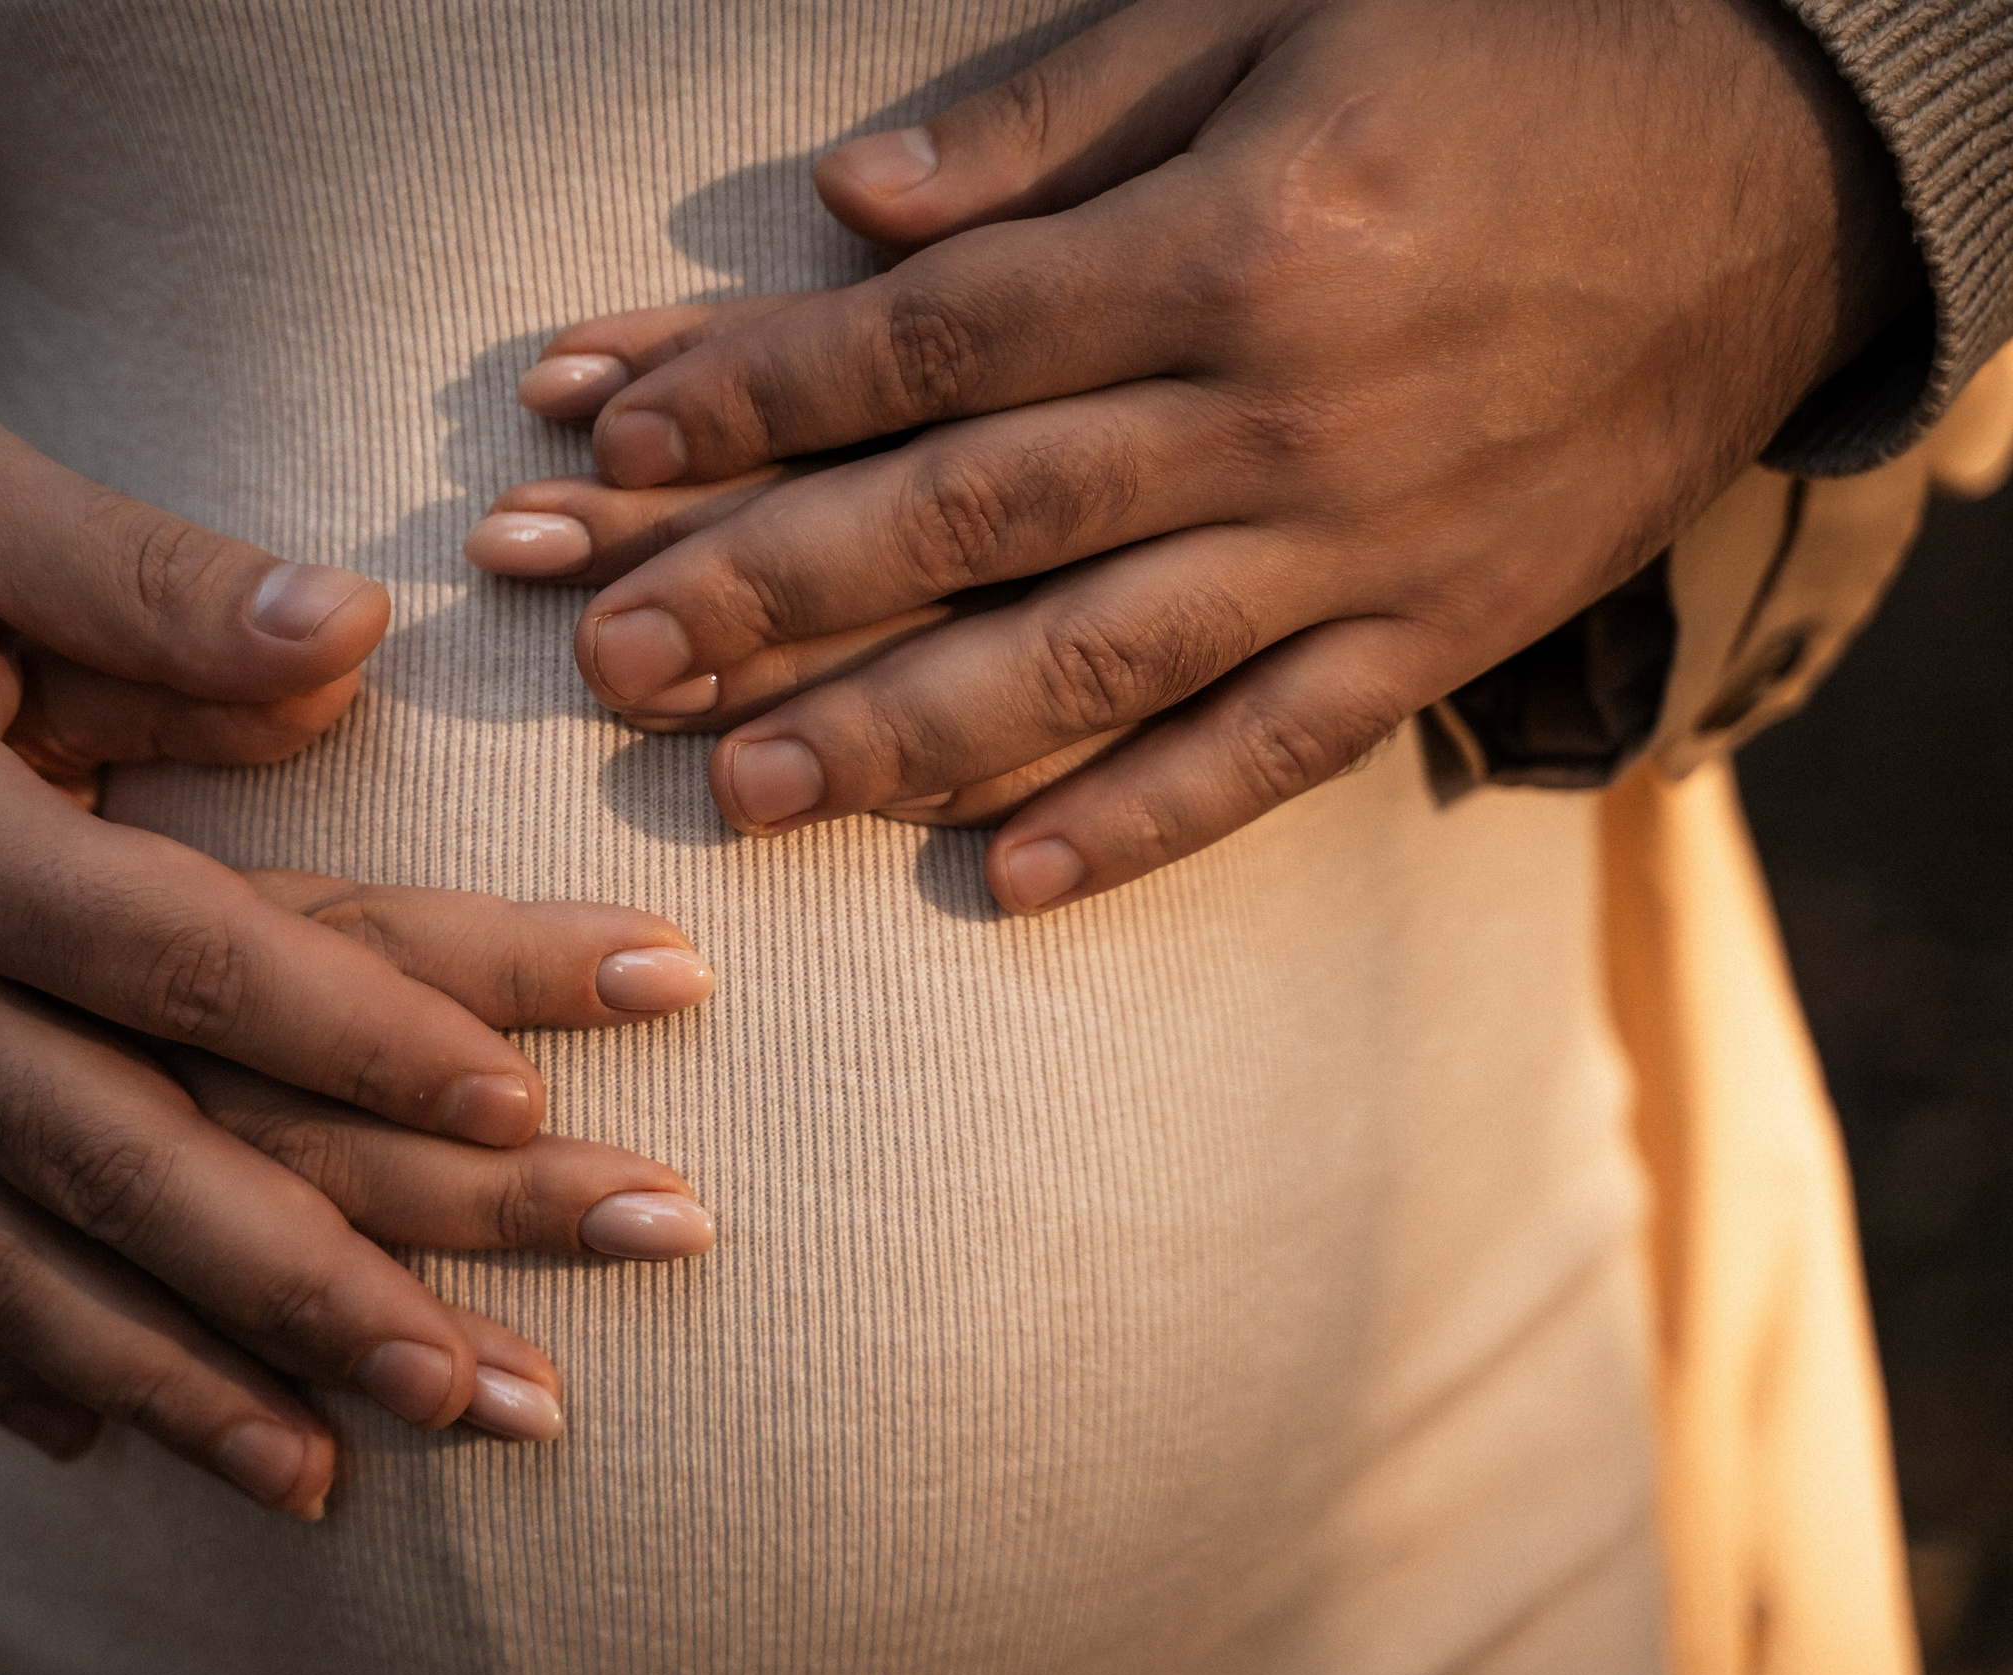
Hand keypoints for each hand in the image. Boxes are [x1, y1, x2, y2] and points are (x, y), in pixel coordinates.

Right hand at [0, 377, 715, 1519]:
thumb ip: (154, 586)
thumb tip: (356, 643)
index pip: (197, 963)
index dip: (369, 1038)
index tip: (522, 1104)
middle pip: (130, 1169)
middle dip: (320, 1288)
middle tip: (486, 1388)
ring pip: (8, 1272)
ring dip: (177, 1385)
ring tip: (326, 1477)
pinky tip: (97, 1441)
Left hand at [468, 0, 1919, 911]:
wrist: (1781, 163)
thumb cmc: (1507, 53)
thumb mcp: (1277, 12)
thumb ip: (1053, 118)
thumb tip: (850, 212)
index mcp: (1224, 245)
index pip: (933, 339)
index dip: (754, 392)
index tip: (603, 438)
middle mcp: (1278, 414)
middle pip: (972, 518)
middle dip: (767, 587)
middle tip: (599, 652)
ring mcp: (1362, 545)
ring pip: (1095, 662)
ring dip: (902, 734)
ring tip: (738, 790)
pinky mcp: (1440, 631)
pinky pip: (1278, 749)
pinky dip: (1145, 821)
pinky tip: (1009, 882)